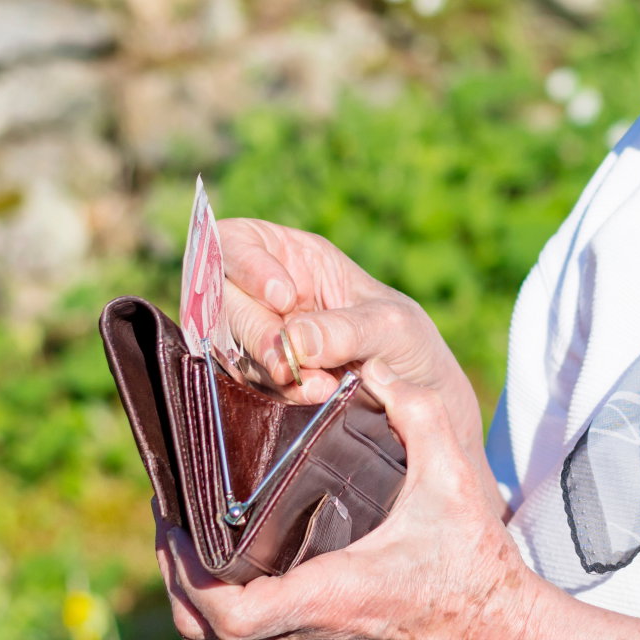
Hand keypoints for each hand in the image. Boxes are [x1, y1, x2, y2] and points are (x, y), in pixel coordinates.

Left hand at [156, 364, 548, 639]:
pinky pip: (254, 629)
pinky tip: (242, 548)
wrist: (501, 632)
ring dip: (198, 587)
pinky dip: (230, 595)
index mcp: (329, 594)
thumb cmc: (475, 564)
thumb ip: (418, 415)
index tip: (178, 528)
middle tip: (172, 518)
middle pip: (205, 627)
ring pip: (224, 633)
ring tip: (194, 529)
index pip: (230, 615)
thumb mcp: (453, 480)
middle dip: (176, 575)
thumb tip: (376, 368)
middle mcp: (310, 628)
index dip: (189, 578)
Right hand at [218, 218, 482, 453]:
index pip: (236, 243)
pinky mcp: (260, 376)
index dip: (246, 265)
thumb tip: (296, 341)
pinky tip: (313, 396)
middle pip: (222, 299)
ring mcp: (258, 335)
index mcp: (292, 257)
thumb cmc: (406, 340)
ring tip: (320, 385)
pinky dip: (277, 392)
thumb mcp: (389, 324)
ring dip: (268, 369)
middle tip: (290, 363)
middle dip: (255, 332)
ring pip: (227, 345)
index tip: (283, 298)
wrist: (418, 396)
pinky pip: (246, 382)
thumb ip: (346, 329)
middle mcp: (265, 293)